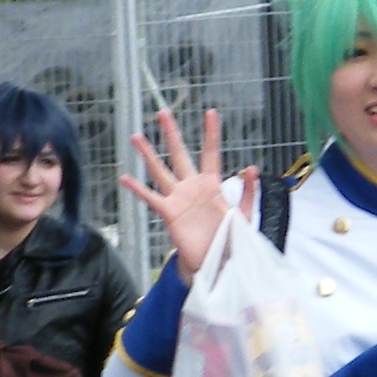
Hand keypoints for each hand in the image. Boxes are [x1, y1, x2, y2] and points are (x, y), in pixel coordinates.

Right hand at [120, 105, 250, 278]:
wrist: (216, 263)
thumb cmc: (230, 239)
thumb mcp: (245, 215)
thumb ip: (249, 192)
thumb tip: (252, 168)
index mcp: (212, 185)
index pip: (211, 153)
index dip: (211, 133)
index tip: (210, 112)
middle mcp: (192, 187)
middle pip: (180, 154)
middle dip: (171, 134)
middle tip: (162, 113)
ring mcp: (179, 199)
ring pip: (160, 171)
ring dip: (148, 154)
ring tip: (136, 136)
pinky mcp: (170, 214)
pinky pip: (151, 198)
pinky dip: (137, 189)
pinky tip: (124, 178)